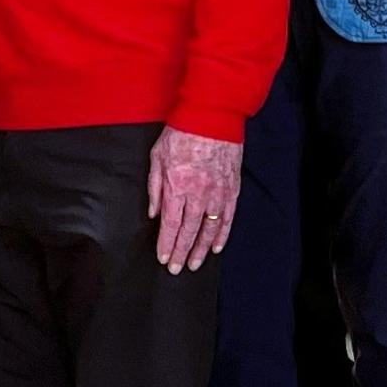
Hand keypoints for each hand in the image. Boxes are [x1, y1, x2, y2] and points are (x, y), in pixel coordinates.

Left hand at [146, 127, 243, 273]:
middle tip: (177, 268)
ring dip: (201, 249)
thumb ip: (155, 188)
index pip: (171, 225)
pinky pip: (227, 218)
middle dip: (182, 252)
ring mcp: (217, 193)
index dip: (167, 245)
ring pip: (209, 229)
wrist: (211, 118)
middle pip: (189, 231)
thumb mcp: (157, 158)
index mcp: (177, 187)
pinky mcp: (231, 189)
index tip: (164, 259)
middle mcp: (198, 194)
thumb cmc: (180, 135)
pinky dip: (222, 234)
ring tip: (194, 264)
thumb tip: (154, 213)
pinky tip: (216, 247)